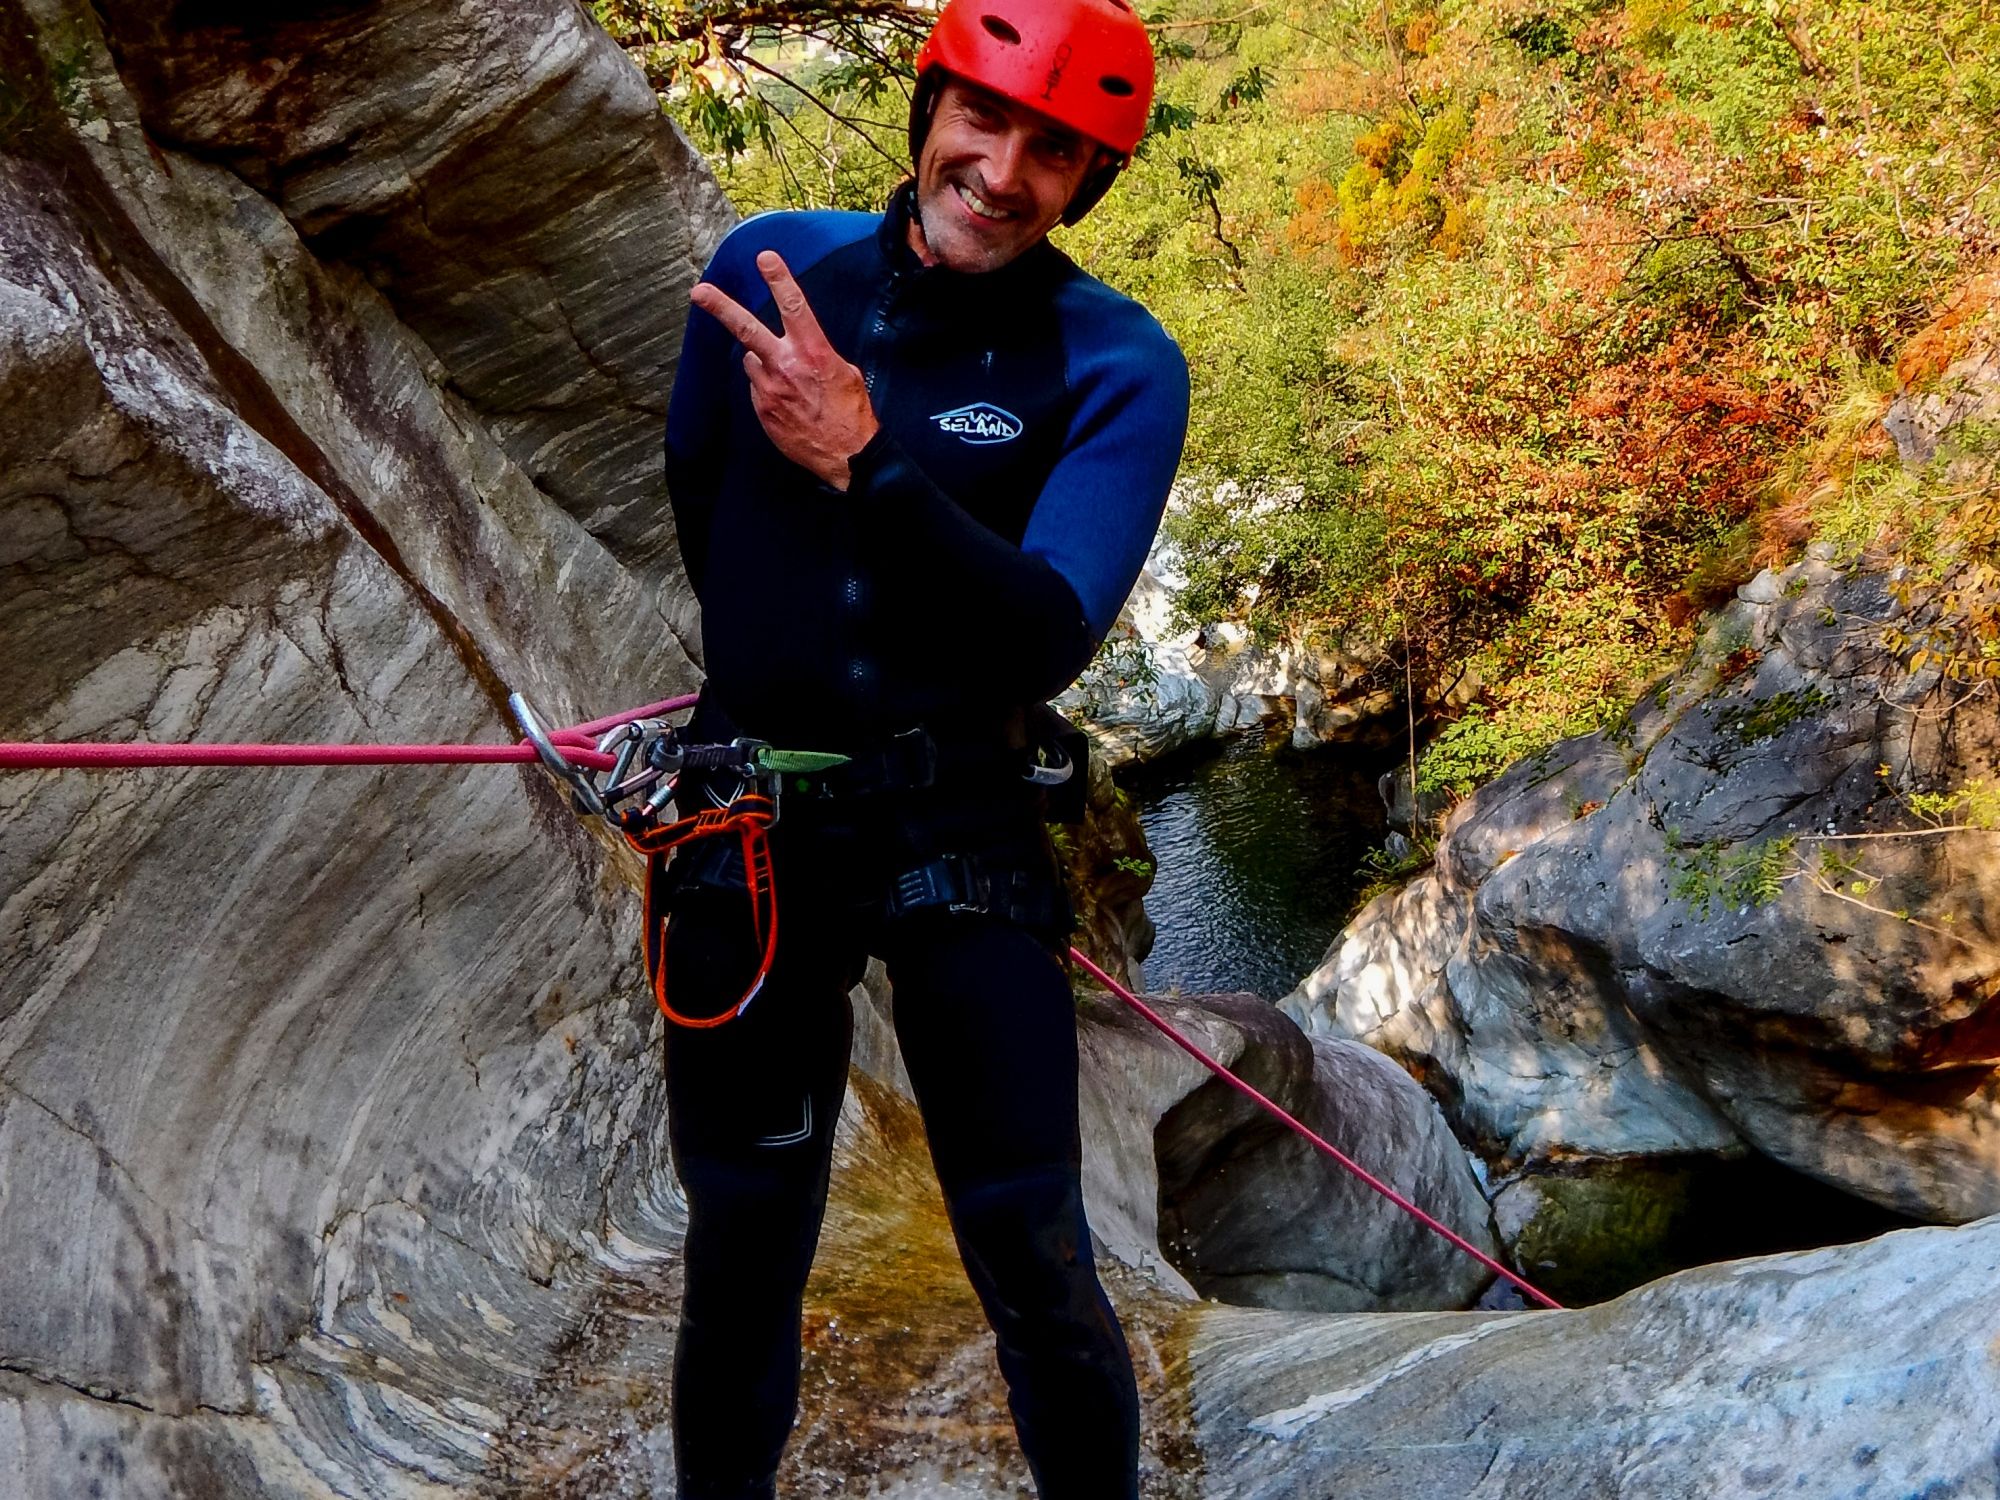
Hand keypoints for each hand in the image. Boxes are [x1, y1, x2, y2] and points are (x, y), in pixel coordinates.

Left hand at [690, 250, 880, 490]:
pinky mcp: (762, 410)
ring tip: (789, 383)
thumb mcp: (845, 372)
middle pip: (747, 329)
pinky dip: (768, 390)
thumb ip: (818, 353)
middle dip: (721, 307)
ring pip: (752, 361)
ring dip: (763, 363)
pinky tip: (789, 404)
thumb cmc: (852, 413)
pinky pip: (758, 388)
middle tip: (699, 292)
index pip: (793, 305)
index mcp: (814, 351)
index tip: (765, 258)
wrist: (848, 456)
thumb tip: (802, 348)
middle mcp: (786, 365)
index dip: (778, 278)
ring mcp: (770, 389)